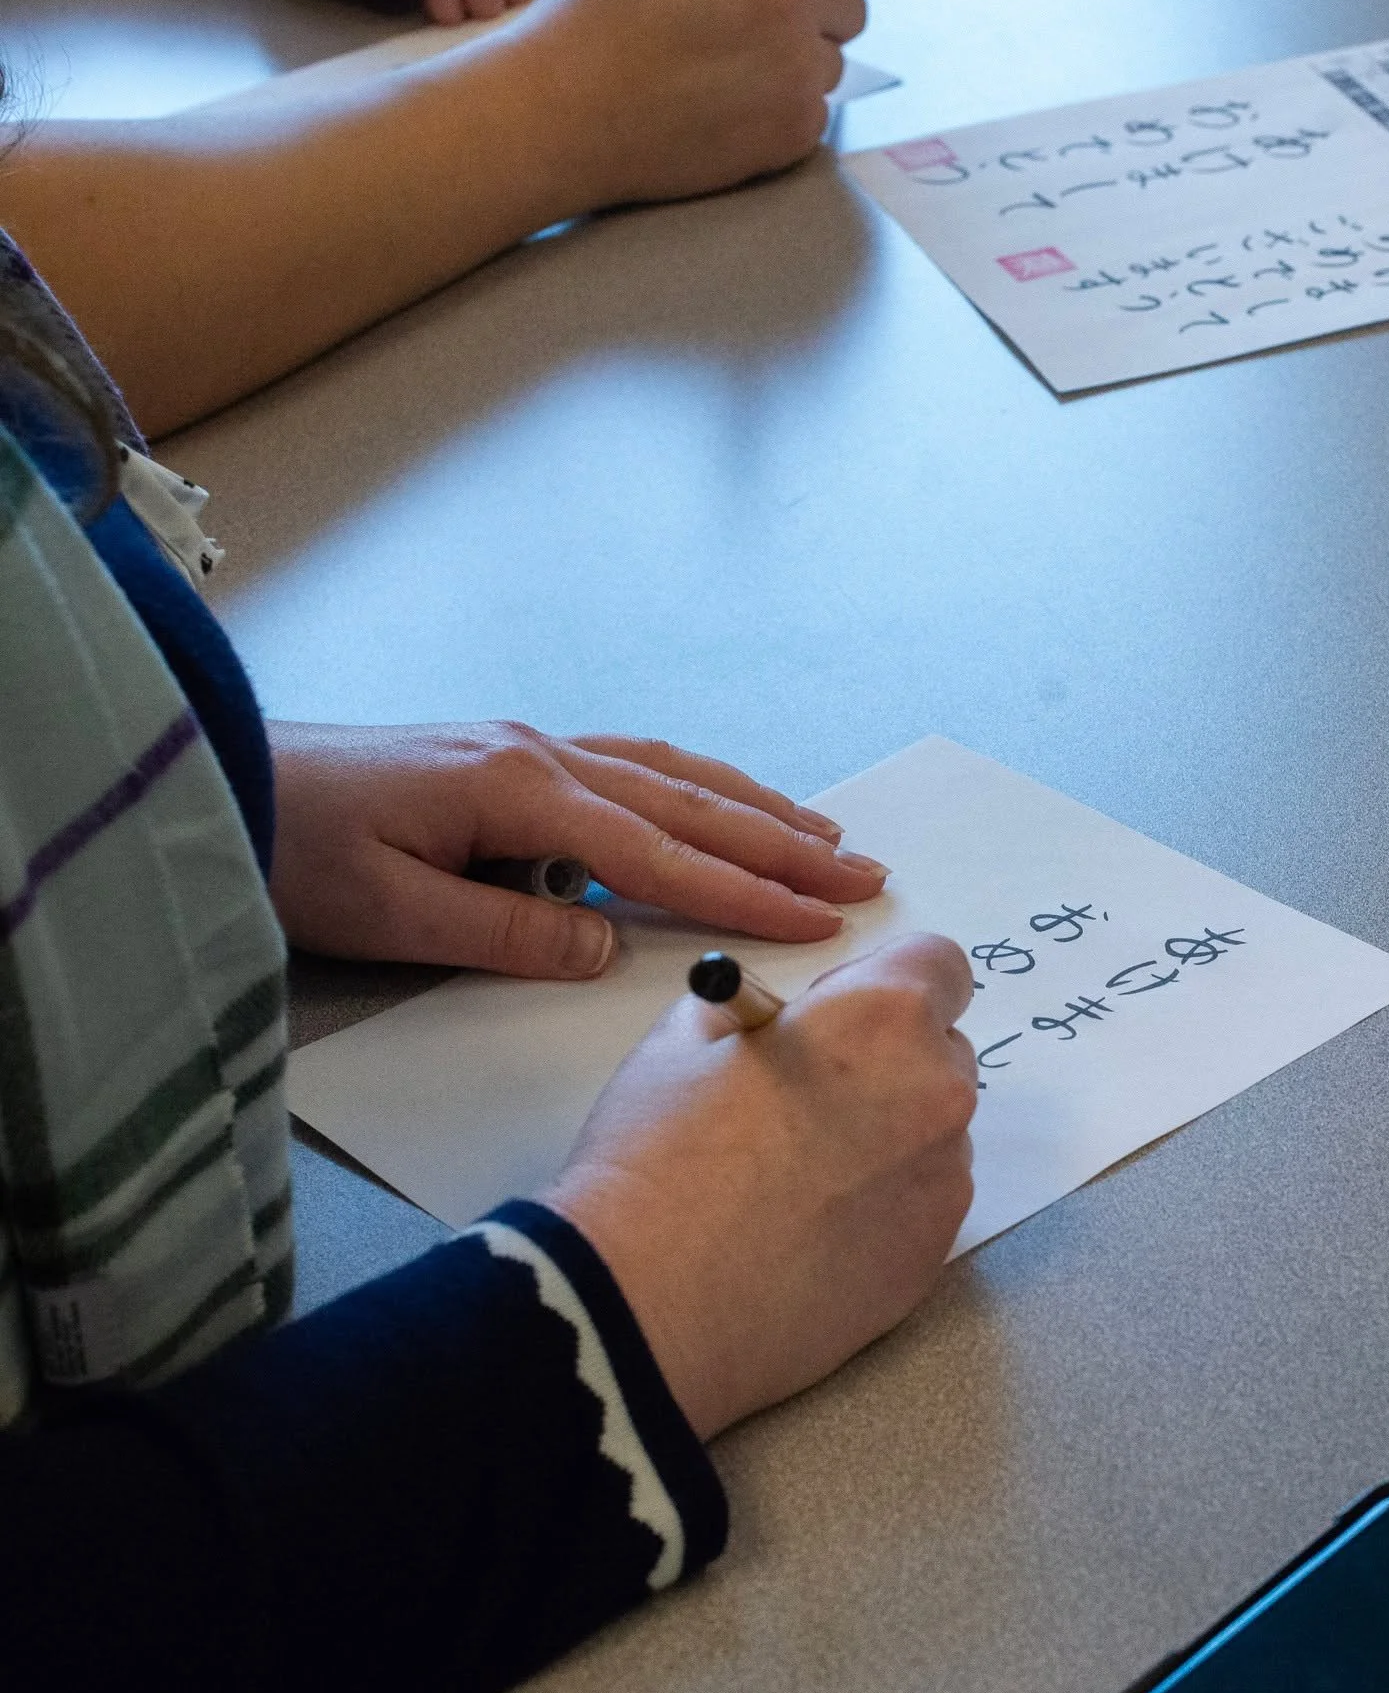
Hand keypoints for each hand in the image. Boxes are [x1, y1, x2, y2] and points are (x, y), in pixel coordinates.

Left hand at [267, 721, 886, 976]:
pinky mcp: (508, 753)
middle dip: (781, 843)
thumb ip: (509, 932)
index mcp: (522, 794)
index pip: (661, 857)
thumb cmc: (295, 849)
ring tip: (822, 832)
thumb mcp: (394, 913)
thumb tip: (606, 947)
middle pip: (687, 804)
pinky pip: (631, 763)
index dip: (747, 894)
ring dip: (751, 804)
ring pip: (669, 773)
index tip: (823, 921)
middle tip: (863, 873)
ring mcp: (527, 745)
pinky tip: (717, 797)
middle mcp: (541, 756)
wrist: (220, 774)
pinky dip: (694, 784)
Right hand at [522, 0, 866, 209]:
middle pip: (849, 5)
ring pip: (832, 65)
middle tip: (765, 40)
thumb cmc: (600, 21)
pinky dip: (786, 120)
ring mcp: (797, 60)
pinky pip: (818, 117)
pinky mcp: (793, 126)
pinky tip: (732, 115)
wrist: (567, 110)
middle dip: (817, 19)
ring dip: (798, 71)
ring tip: (733, 81)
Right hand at [549, 935, 977, 1437]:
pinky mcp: (934, 1255)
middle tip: (805, 1100)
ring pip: (934, 1133)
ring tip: (799, 1177)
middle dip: (887, 1062)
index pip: (939, 965)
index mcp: (882, 1021)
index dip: (885, 984)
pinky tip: (810, 1227)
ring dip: (889, 1136)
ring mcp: (944, 1183)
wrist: (651, 1302)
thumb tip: (787, 1021)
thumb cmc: (658, 1160)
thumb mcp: (685, 1037)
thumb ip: (761, 1009)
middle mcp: (937, 1095)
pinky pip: (924, 1202)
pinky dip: (884, 1204)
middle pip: (941, 1052)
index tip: (839, 1016)